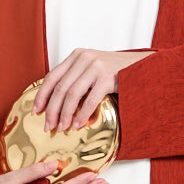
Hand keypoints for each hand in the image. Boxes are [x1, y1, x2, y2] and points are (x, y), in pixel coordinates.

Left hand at [32, 48, 155, 131]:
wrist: (146, 66)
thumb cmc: (120, 72)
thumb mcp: (94, 69)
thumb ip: (78, 78)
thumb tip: (58, 102)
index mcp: (77, 55)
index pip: (52, 76)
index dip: (42, 96)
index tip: (36, 111)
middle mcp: (85, 58)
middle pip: (60, 87)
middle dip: (51, 109)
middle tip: (48, 126)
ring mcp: (97, 66)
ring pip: (72, 94)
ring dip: (64, 114)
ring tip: (62, 128)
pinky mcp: (109, 77)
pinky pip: (90, 100)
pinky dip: (81, 114)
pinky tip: (78, 125)